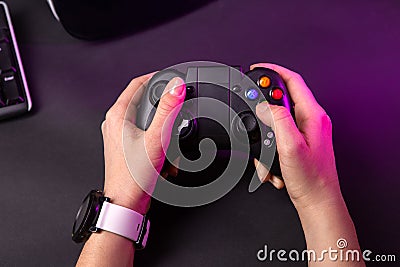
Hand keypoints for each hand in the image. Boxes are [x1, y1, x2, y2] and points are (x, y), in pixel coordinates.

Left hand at [101, 74, 185, 213]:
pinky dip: (160, 143)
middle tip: (177, 117)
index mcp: (118, 115)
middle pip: (145, 103)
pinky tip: (165, 157)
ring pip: (149, 122)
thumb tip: (176, 86)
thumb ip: (168, 110)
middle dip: (165, 112)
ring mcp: (121, 137)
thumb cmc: (134, 176)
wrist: (127, 202)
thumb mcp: (156, 139)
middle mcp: (116, 124)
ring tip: (170, 145)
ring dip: (164, 132)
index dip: (156, 77)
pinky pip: (148, 137)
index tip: (171, 78)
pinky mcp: (128, 149)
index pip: (137, 84)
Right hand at [253, 63, 340, 209]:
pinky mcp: (302, 142)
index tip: (258, 68)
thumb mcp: (290, 146)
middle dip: (265, 109)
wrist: (317, 200)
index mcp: (313, 115)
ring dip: (267, 134)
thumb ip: (278, 119)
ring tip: (268, 155)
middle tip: (254, 116)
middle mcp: (312, 120)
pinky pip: (281, 135)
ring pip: (280, 120)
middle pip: (284, 99)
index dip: (274, 70)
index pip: (293, 81)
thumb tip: (266, 104)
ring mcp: (308, 131)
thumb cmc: (310, 178)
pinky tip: (273, 163)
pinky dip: (272, 146)